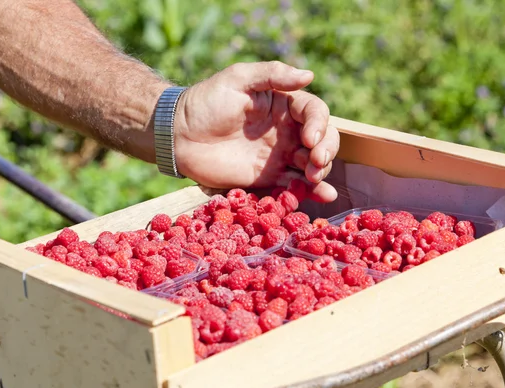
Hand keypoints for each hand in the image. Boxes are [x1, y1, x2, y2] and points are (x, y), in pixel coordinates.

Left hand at [174, 61, 339, 202]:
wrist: (179, 135)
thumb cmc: (206, 102)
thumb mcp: (237, 78)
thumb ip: (272, 74)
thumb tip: (309, 75)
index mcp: (283, 105)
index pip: (315, 113)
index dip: (319, 125)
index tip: (310, 138)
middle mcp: (287, 131)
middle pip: (322, 140)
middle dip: (325, 150)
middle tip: (315, 161)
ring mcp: (279, 156)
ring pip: (313, 164)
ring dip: (320, 171)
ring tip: (313, 177)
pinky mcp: (268, 179)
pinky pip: (295, 185)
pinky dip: (312, 192)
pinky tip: (325, 196)